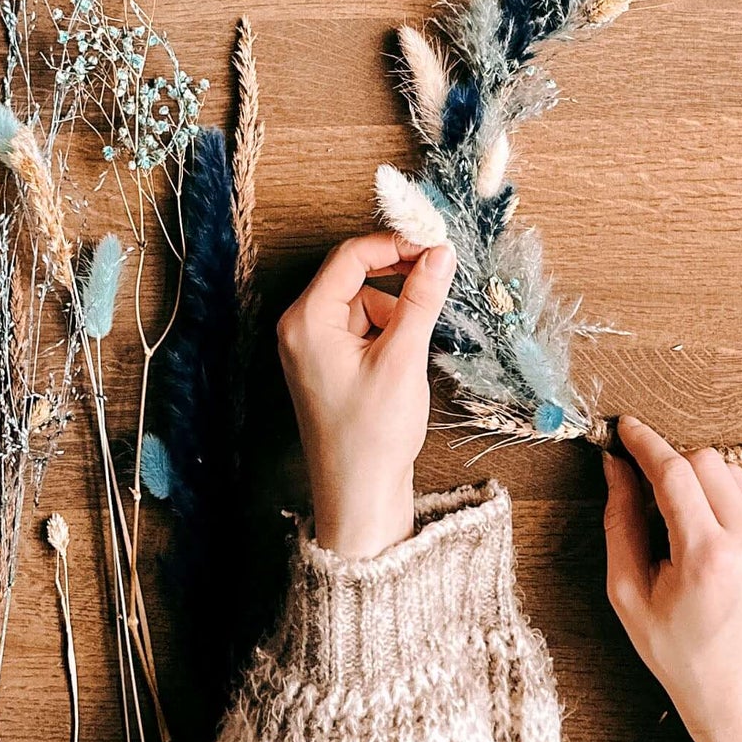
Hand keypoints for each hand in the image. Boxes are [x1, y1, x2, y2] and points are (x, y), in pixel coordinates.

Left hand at [277, 232, 455, 557]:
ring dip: (396, 312)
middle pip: (355, 278)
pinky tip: (405, 361)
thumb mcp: (403, 359)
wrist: (360, 495)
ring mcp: (312, 348)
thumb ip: (421, 300)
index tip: (435, 247)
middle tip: (439, 276)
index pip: (350, 257)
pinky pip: (361, 329)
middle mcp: (301, 329)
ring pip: (363, 304)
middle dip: (398, 279)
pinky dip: (388, 333)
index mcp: (306, 321)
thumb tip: (440, 254)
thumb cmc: (372, 436)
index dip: (395, 245)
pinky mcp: (328, 365)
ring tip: (415, 349)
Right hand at [602, 416, 741, 741]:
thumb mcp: (629, 593)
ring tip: (687, 529)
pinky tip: (716, 543)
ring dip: (703, 484)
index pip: (674, 471)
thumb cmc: (679, 650)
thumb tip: (615, 466)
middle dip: (673, 465)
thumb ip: (620, 521)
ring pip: (734, 473)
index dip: (645, 442)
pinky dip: (729, 505)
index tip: (626, 428)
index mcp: (707, 558)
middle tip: (651, 492)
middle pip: (706, 461)